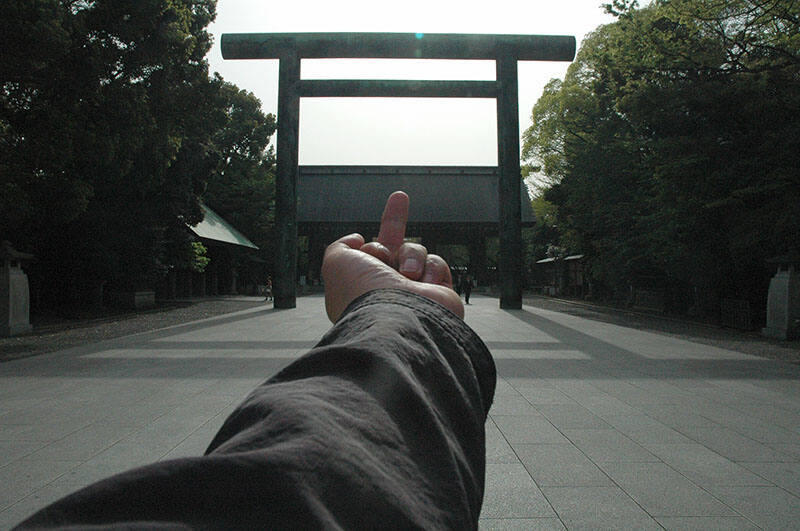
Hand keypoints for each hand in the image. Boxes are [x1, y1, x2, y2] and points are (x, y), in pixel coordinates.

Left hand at [322, 191, 463, 321]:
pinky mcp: (439, 293)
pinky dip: (430, 268)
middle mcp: (388, 287)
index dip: (366, 242)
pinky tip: (423, 283)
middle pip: (393, 245)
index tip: (361, 236)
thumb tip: (358, 238)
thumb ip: (342, 246)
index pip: (366, 254)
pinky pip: (437, 263)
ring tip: (405, 274)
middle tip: (399, 197)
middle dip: (395, 219)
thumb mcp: (336, 262)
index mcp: (363, 284)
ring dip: (410, 255)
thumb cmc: (364, 293)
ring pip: (415, 250)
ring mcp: (414, 290)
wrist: (398, 317)